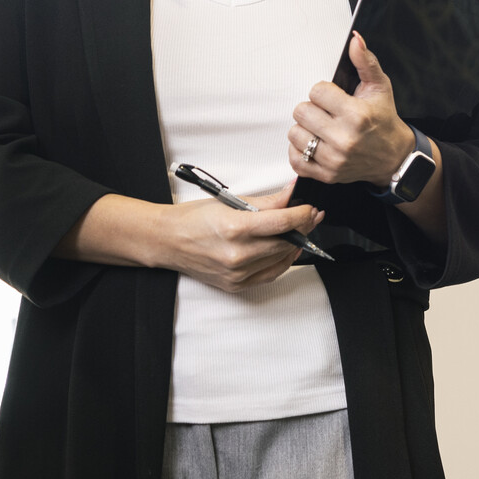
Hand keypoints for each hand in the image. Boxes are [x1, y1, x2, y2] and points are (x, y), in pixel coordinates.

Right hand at [159, 189, 319, 292]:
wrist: (168, 241)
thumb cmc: (194, 218)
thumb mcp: (229, 201)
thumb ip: (266, 201)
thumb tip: (292, 194)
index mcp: (234, 228)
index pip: (282, 222)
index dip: (302, 215)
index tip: (310, 208)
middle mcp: (237, 254)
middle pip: (285, 242)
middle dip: (303, 227)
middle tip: (311, 216)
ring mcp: (237, 273)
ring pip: (281, 259)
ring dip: (295, 244)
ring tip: (301, 230)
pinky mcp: (236, 285)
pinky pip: (271, 274)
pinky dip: (283, 261)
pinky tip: (288, 249)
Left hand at [288, 33, 425, 188]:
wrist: (393, 157)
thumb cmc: (383, 120)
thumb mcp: (379, 87)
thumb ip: (365, 61)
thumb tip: (355, 40)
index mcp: (356, 115)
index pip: (316, 91)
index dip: (324, 91)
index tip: (334, 98)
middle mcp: (344, 139)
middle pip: (301, 111)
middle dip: (312, 109)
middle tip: (326, 113)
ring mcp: (334, 160)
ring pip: (295, 134)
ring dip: (305, 129)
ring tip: (321, 128)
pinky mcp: (326, 175)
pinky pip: (295, 160)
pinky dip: (300, 151)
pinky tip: (315, 144)